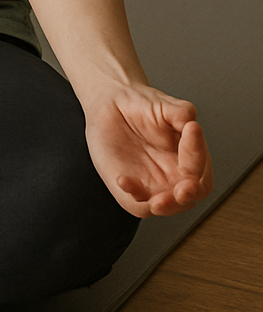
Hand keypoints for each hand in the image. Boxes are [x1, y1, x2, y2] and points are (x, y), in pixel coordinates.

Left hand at [83, 82, 213, 216]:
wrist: (110, 106)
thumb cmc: (141, 107)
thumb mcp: (164, 104)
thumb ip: (181, 112)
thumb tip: (190, 118)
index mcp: (190, 157)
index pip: (202, 167)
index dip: (197, 154)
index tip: (191, 131)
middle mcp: (176, 175)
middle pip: (191, 196)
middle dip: (187, 196)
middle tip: (184, 190)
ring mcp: (155, 186)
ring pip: (167, 206)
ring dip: (165, 206)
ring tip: (157, 201)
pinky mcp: (133, 190)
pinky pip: (136, 202)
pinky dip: (132, 194)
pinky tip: (123, 180)